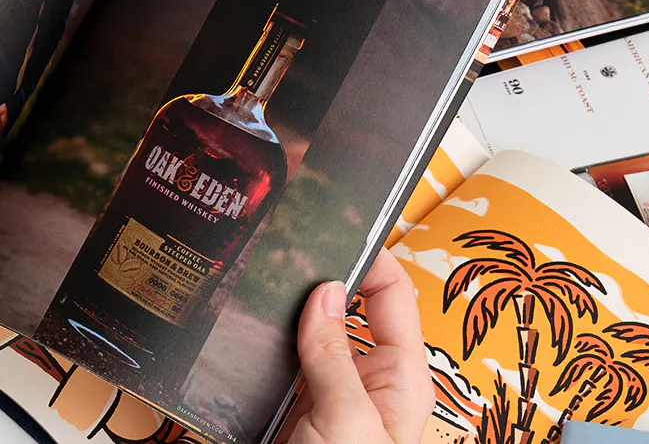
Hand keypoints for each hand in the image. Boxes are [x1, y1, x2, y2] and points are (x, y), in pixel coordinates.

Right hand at [282, 248, 432, 443]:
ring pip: (307, 336)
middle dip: (322, 281)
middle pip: (347, 311)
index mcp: (400, 379)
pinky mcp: (295, 409)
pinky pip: (280, 363)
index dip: (372, 260)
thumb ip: (334, 355)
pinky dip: (264, 344)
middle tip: (292, 251)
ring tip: (265, 281)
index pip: (394, 297)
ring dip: (287, 315)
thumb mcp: (348, 417)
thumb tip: (323, 292)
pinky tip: (247, 326)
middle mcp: (366, 382)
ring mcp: (328, 395)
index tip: (340, 231)